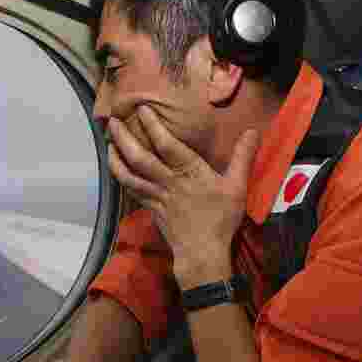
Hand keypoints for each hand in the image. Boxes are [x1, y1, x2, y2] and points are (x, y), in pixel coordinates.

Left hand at [106, 105, 260, 280]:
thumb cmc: (220, 219)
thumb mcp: (237, 186)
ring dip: (116, 157)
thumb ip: (243, 157)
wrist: (202, 252)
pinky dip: (122, 177)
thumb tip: (253, 131)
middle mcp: (167, 181)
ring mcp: (156, 196)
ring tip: (108, 142)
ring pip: (129, 174)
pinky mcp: (151, 208)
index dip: (152, 125)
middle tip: (112, 121)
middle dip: (124, 138)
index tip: (141, 109)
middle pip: (139, 157)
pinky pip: (132, 190)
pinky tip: (118, 169)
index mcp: (188, 172)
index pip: (166, 144)